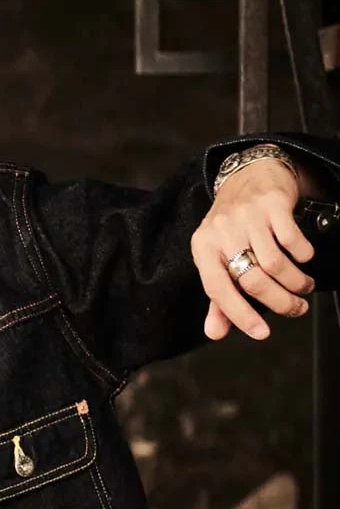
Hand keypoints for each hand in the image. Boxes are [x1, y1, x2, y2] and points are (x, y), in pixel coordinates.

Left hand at [190, 157, 315, 340]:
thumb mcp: (217, 257)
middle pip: (252, 280)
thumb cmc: (232, 225)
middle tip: (296, 309)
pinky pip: (292, 238)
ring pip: (274, 263)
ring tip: (303, 287)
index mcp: (203, 249)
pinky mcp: (272, 204)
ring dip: (295, 282)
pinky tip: (304, 259)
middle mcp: (222, 232)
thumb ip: (218, 298)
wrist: (248, 175)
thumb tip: (215, 333)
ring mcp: (247, 217)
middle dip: (279, 302)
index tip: (262, 332)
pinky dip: (302, 254)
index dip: (239, 315)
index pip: (218, 289)